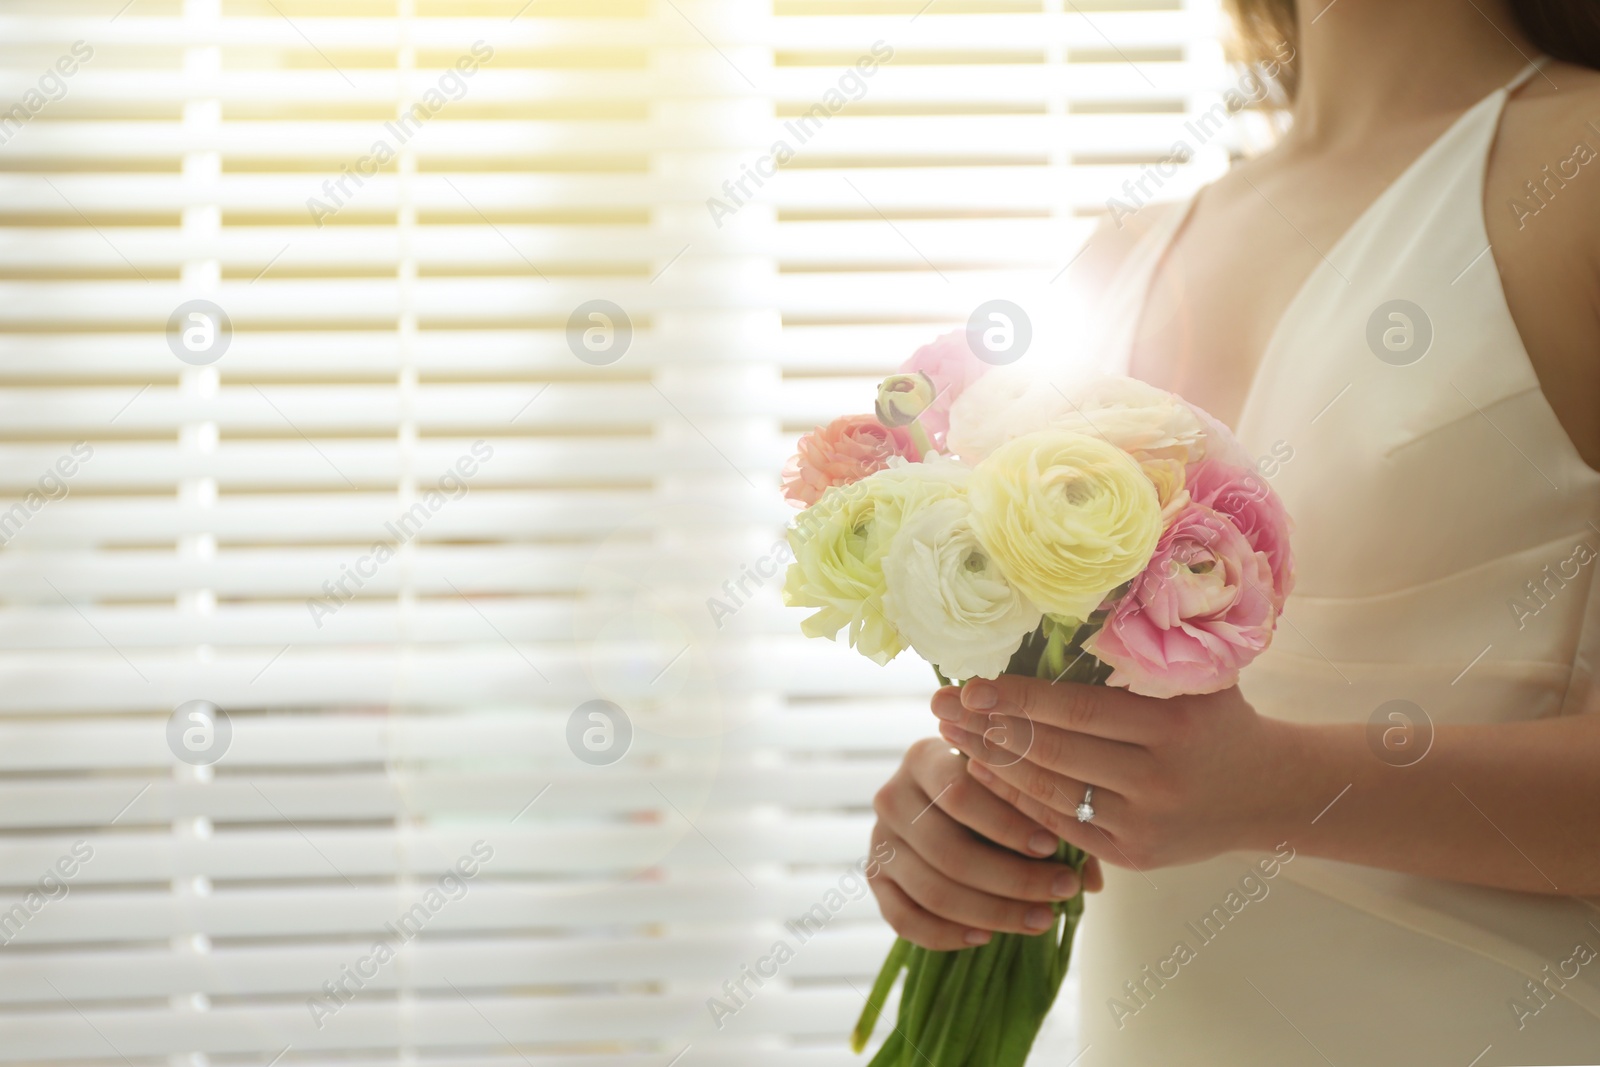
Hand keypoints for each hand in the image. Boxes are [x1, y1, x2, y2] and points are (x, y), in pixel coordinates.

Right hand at [868, 737, 1103, 950]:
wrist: (944, 806)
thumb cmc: (993, 793)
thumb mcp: (1016, 790)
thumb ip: (1050, 818)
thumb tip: (1088, 877)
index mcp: (923, 757)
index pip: (958, 793)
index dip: (1006, 825)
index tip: (1052, 846)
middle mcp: (891, 795)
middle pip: (947, 849)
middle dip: (1011, 878)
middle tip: (1060, 890)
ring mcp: (879, 840)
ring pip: (931, 889)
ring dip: (992, 912)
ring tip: (1041, 919)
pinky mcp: (874, 880)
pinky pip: (903, 919)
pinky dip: (947, 935)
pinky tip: (987, 938)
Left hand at [931, 675, 1288, 870]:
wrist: (1273, 793)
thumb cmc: (1224, 718)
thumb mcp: (1201, 675)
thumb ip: (1147, 645)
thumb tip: (1081, 596)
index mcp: (1171, 727)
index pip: (1075, 710)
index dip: (1016, 699)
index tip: (969, 685)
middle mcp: (1155, 781)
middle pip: (1053, 754)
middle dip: (989, 730)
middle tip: (941, 709)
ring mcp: (1142, 824)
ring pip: (1048, 794)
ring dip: (993, 765)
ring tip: (953, 737)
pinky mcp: (1132, 855)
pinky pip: (1060, 825)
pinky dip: (1018, 801)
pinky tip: (985, 775)